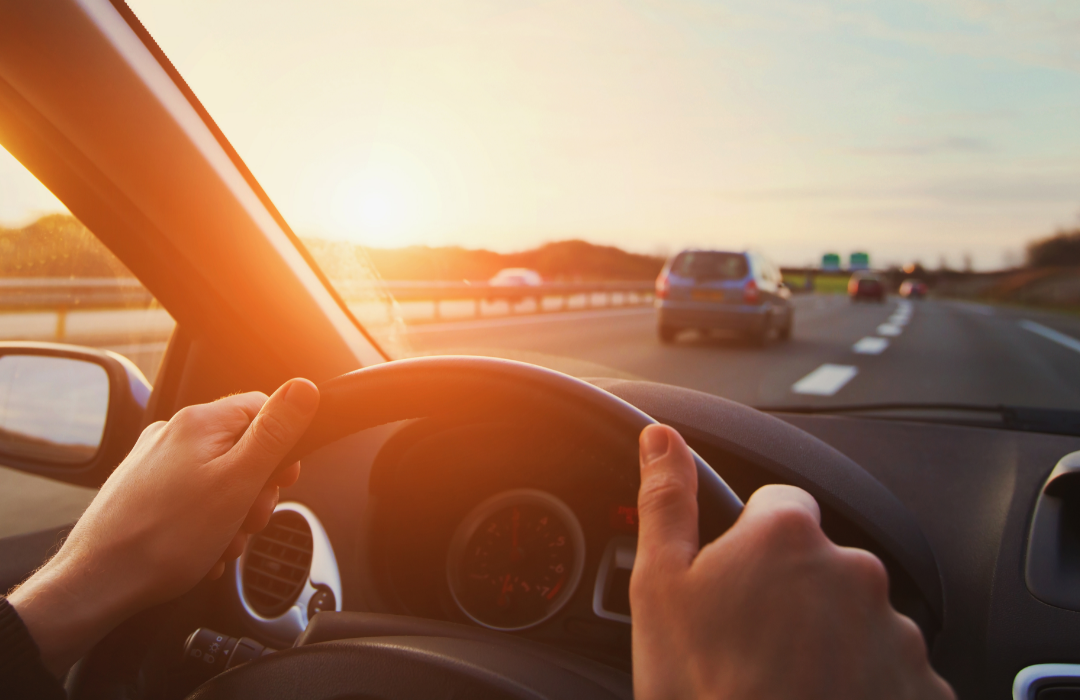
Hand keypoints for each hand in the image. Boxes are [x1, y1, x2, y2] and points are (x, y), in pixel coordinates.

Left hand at [8, 378, 319, 675]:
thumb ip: (275, 433)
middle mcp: (173, 434)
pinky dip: (206, 524)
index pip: (263, 409)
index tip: (282, 481)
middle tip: (248, 520)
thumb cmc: (165, 538)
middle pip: (242, 447)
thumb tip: (304, 388)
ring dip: (233, 513)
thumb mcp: (239, 482)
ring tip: (221, 543)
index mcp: (199, 422)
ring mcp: (154, 462)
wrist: (98, 583)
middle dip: (255, 489)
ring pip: (218, 478)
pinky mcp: (142, 490)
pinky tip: (202, 549)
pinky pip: (192, 499)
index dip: (282, 447)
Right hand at [630, 424, 953, 699]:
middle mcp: (853, 571)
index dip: (751, 540)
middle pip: (820, 562)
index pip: (779, 504)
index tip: (736, 582)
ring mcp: (895, 632)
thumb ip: (667, 501)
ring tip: (786, 682)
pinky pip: (891, 669)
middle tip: (752, 643)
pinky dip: (864, 683)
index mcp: (788, 537)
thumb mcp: (660, 588)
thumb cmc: (703, 689)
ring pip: (856, 617)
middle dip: (792, 592)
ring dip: (830, 639)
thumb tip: (661, 438)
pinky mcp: (922, 687)